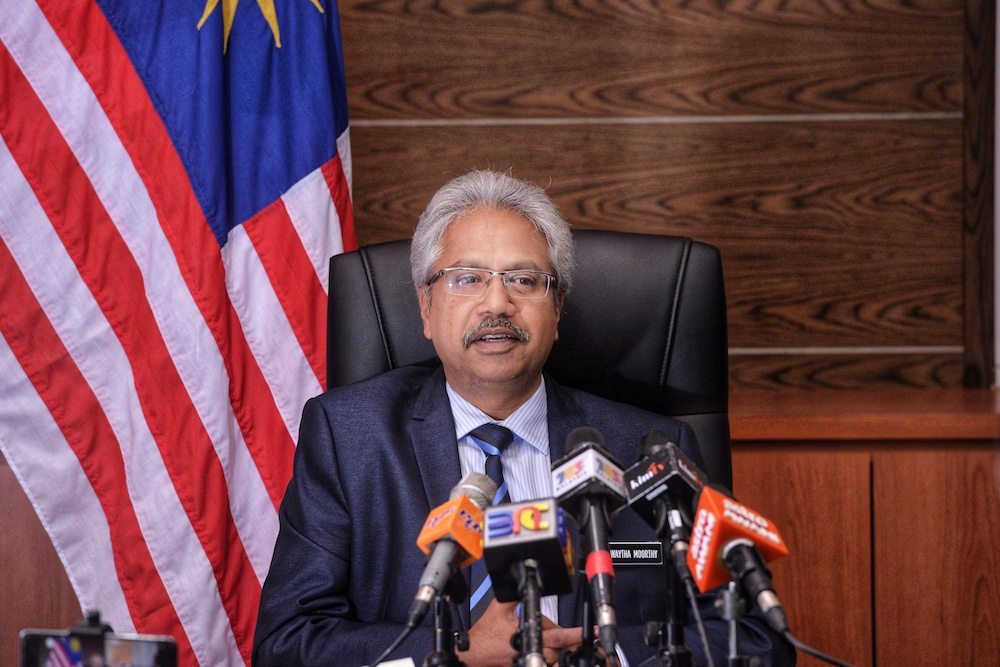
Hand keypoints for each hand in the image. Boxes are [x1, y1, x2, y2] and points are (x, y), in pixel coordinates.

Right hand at [460, 600, 583, 665]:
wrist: (473, 652)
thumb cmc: (485, 633)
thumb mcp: (500, 606)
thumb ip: (516, 593)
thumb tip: (529, 581)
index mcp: (527, 634)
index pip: (558, 635)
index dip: (575, 633)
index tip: (590, 631)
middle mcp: (531, 650)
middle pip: (560, 646)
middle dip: (566, 638)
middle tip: (571, 632)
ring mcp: (529, 660)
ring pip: (554, 656)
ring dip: (557, 647)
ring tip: (555, 638)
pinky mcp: (525, 664)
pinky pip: (544, 661)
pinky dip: (547, 654)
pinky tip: (542, 647)